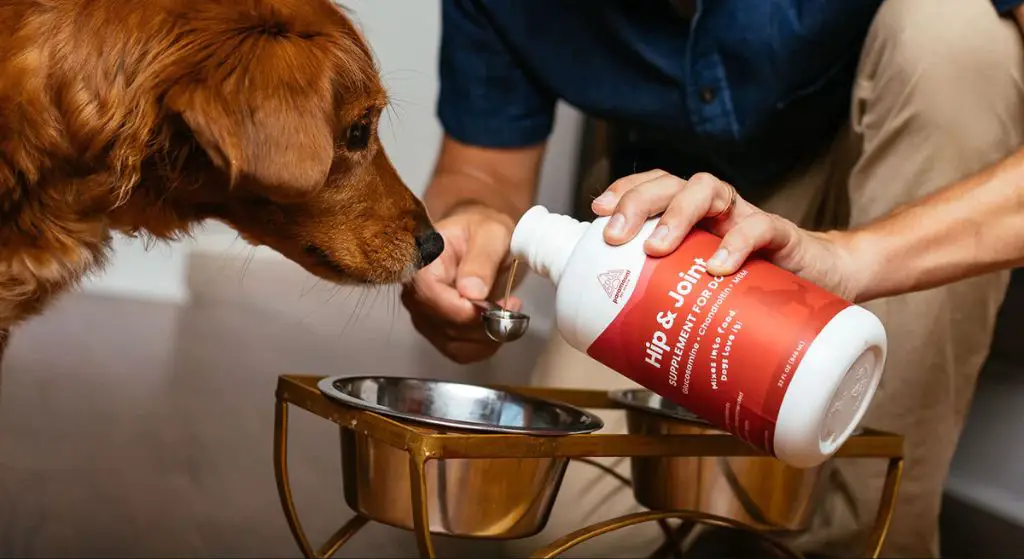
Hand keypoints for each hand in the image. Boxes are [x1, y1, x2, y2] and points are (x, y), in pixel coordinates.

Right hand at [401, 204, 522, 363]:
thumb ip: (481, 260)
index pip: (429, 295)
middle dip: (483, 323)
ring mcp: (423, 313)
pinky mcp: (436, 330)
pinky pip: (458, 352)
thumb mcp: (491, 234)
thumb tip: (471, 292)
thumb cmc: (482, 230)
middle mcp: (414, 291)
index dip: (461, 309)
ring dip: (487, 336)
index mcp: (422, 261)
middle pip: (442, 324)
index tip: (493, 306)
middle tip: (511, 305)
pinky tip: (498, 326)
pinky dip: (484, 346)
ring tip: (507, 311)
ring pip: (453, 343)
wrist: (479, 238)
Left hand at [591, 170, 867, 300]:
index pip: (654, 187)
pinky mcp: (782, 236)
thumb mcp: (705, 292)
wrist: (825, 288)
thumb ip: (673, 303)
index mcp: (692, 218)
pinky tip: (718, 267)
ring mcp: (746, 218)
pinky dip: (736, 243)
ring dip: (676, 215)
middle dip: (638, 204)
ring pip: (708, 190)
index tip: (597, 210)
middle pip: (672, 184)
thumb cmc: (756, 290)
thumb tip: (624, 345)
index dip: (625, 191)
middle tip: (616, 237)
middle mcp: (715, 210)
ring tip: (657, 248)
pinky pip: (759, 228)